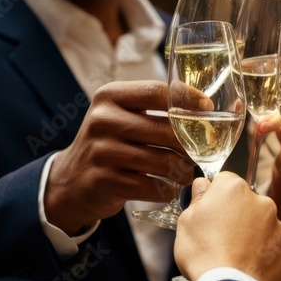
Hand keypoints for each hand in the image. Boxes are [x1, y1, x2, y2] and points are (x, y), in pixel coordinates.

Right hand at [44, 81, 193, 233]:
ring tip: (184, 172)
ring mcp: (102, 152)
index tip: (208, 109)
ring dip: (182, 170)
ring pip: (163, 161)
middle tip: (199, 153)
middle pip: (166, 129)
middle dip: (190, 144)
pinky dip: (166, 189)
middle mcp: (103, 120)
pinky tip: (167, 188)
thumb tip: (204, 109)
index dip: (188, 99)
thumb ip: (153, 109)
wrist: (71, 180)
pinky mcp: (106, 181)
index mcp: (109, 97)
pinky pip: (152, 186)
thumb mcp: (121, 116)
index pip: (157, 91)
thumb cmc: (109, 144)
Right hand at [175, 172, 280, 280]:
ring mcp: (278, 227)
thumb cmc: (204, 255)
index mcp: (234, 190)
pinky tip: (248, 267)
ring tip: (235, 256)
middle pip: (247, 203)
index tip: (210, 212)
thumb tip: (203, 185)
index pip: (225, 181)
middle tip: (221, 238)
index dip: (216, 197)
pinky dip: (264, 255)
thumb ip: (197, 198)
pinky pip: (274, 248)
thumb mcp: (186, 223)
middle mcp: (262, 203)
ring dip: (252, 236)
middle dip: (237, 216)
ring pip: (263, 226)